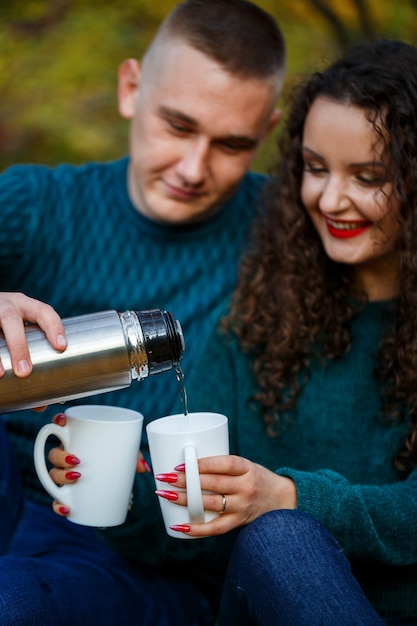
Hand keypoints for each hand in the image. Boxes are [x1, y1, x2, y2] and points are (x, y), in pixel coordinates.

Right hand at [0, 292, 66, 377]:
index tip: (61, 346)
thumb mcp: (23, 325)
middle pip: (12, 320)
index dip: (54, 327)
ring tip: (1, 374)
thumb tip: (45, 393)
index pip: (44, 312)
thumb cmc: (10, 325)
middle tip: (25, 371)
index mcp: (25, 305)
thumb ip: (34, 346)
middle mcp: (7, 306)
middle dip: (19, 345)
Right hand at [47, 413, 149, 516]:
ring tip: (76, 478)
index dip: (56, 422)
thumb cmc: (117, 459)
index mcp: (76, 440)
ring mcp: (64, 475)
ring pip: (53, 475)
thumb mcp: (126, 454)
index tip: (63, 422)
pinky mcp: (67, 494)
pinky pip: (56, 500)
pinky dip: (58, 505)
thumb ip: (134, 456)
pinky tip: (66, 508)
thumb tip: (143, 467)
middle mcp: (66, 456)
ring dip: (60, 476)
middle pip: (54, 454)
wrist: (116, 483)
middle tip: (77, 461)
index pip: (60, 427)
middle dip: (61, 457)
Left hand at [155, 455, 297, 537]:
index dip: (201, 464)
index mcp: (247, 468)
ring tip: (166, 495)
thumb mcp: (245, 465)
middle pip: (212, 483)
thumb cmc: (255, 478)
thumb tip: (186, 465)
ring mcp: (242, 506)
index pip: (223, 463)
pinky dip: (196, 529)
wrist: (281, 499)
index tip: (180, 464)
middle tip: (164, 478)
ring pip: (210, 503)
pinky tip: (179, 525)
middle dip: (186, 480)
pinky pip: (215, 528)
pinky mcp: (238, 522)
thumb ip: (222, 467)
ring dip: (185, 500)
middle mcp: (246, 487)